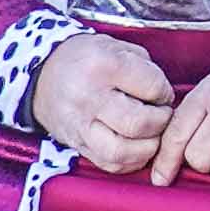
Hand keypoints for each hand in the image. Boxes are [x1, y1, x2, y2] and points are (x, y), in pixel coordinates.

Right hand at [28, 30, 175, 175]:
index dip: (166, 92)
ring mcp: (80, 125)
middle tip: (162, 114)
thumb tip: (165, 97)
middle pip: (138, 123)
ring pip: (122, 151)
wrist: (43, 75)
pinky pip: (109, 164)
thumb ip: (145, 68)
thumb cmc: (85, 59)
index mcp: (102, 66)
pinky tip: (136, 146)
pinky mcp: (76, 144)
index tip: (162, 93)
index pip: (152, 87)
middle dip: (161, 122)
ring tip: (151, 133)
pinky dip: (130, 160)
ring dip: (147, 147)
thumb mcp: (115, 46)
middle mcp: (88, 98)